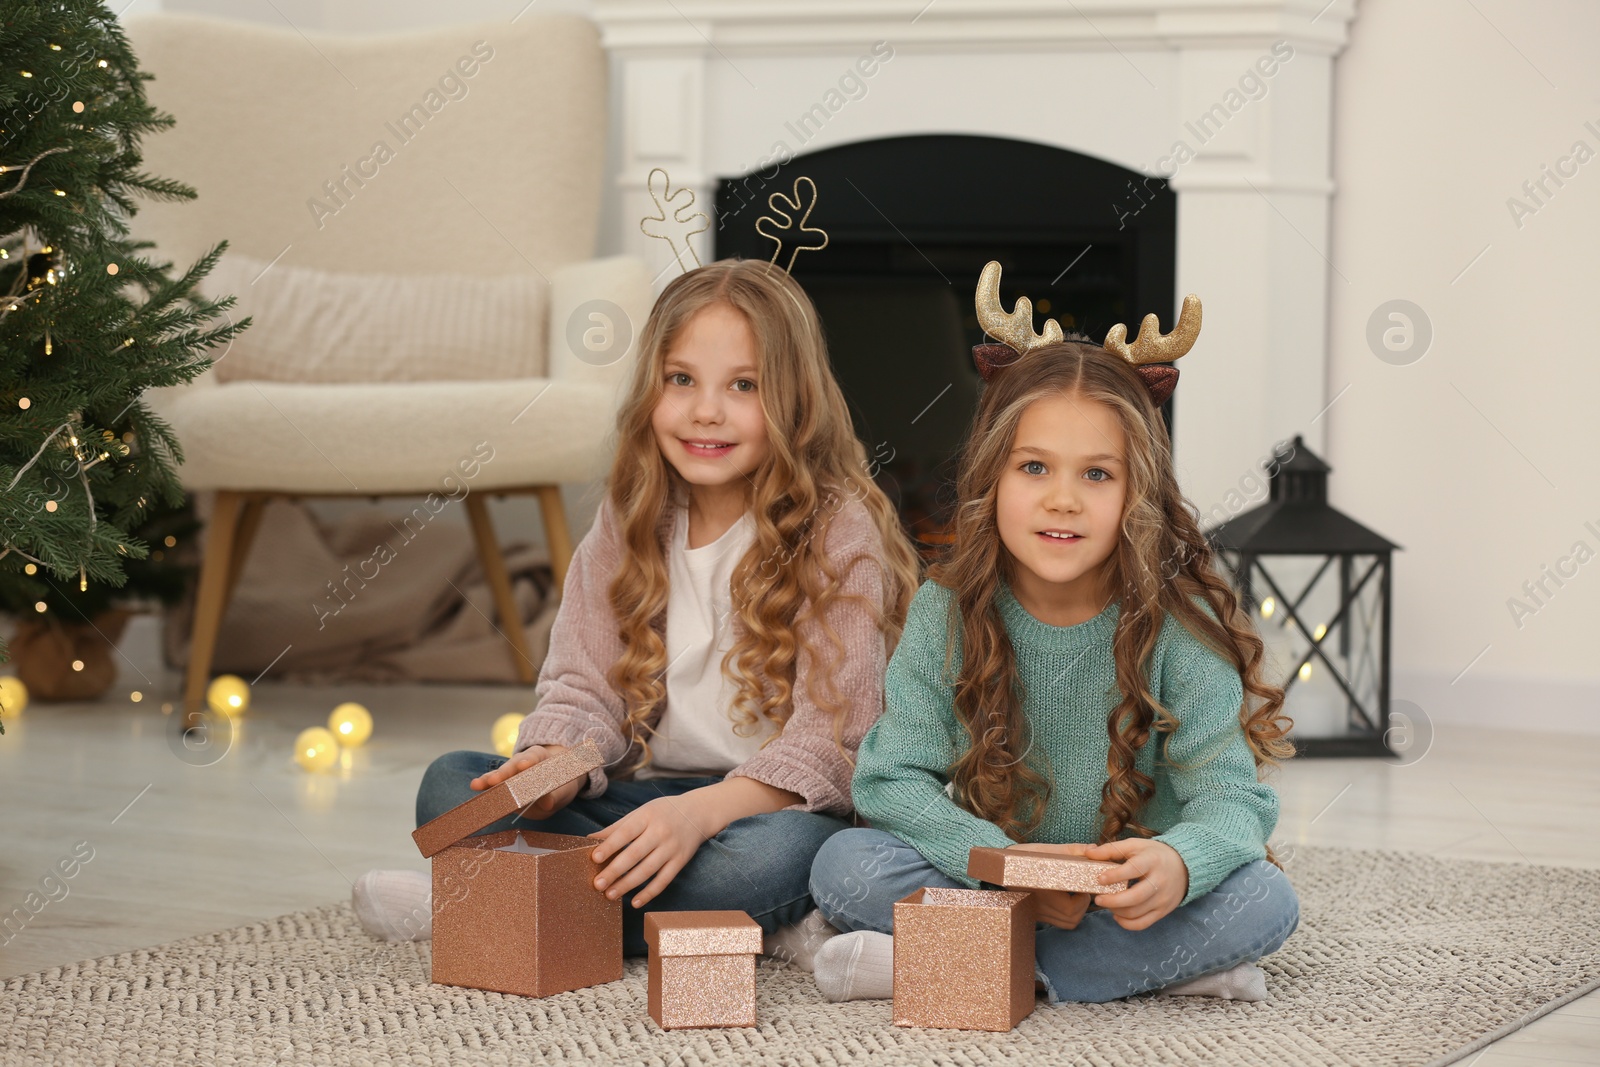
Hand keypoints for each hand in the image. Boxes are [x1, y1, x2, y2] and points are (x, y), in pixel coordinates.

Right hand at [467, 744, 578, 819]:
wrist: (552, 787)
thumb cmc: (559, 785)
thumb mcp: (562, 790)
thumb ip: (555, 795)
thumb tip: (547, 803)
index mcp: (539, 757)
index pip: (533, 757)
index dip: (529, 761)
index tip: (524, 765)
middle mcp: (521, 762)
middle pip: (512, 766)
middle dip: (503, 773)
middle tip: (494, 780)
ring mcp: (511, 774)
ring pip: (499, 775)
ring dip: (489, 781)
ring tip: (476, 785)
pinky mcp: (504, 787)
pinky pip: (494, 787)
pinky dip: (486, 789)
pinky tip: (475, 789)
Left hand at [588, 792, 716, 907]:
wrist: (698, 812)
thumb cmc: (662, 812)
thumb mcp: (640, 813)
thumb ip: (616, 828)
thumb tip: (588, 840)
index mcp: (647, 816)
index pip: (626, 833)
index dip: (610, 846)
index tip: (594, 858)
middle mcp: (661, 832)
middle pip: (635, 854)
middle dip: (614, 871)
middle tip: (597, 884)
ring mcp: (672, 848)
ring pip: (647, 870)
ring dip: (627, 885)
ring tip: (610, 895)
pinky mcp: (680, 861)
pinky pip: (663, 880)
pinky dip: (649, 893)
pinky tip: (634, 902)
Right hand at [1005, 842, 1096, 929]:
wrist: (997, 868)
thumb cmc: (1021, 857)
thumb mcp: (1045, 850)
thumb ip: (1071, 850)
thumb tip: (1093, 848)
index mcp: (1042, 892)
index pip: (1071, 908)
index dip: (1083, 898)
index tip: (1083, 883)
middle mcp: (1040, 907)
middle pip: (1072, 918)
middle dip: (1083, 904)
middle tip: (1081, 887)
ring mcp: (1038, 913)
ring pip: (1068, 923)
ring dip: (1077, 910)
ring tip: (1075, 893)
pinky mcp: (1037, 915)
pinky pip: (1060, 922)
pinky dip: (1069, 914)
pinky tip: (1066, 898)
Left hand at [1079, 838, 1189, 930]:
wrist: (1184, 866)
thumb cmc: (1153, 854)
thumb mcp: (1134, 845)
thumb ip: (1111, 849)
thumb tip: (1089, 853)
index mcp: (1152, 861)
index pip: (1133, 870)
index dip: (1115, 876)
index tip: (1099, 879)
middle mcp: (1160, 881)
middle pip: (1135, 897)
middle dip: (1112, 901)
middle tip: (1098, 898)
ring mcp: (1163, 899)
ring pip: (1136, 912)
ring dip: (1116, 911)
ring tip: (1106, 903)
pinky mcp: (1163, 911)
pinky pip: (1143, 923)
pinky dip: (1127, 923)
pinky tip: (1117, 915)